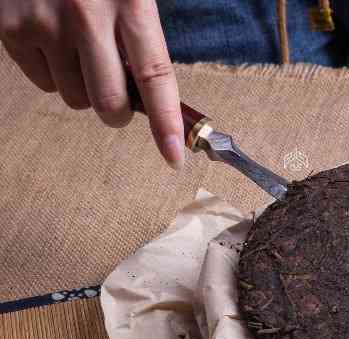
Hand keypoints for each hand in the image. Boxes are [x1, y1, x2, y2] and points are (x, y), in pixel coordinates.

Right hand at [0, 0, 183, 168]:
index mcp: (131, 3)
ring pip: (74, 99)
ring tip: (81, 51)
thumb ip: (141, 37)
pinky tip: (55, 42)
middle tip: (117, 97)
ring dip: (84, 88)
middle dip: (117, 112)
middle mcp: (87, 16)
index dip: (166, 123)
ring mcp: (44, 23)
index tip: (176, 157)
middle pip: (109, 104)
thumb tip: (147, 94)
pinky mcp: (10, 29)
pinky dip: (54, 74)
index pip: (155, 77)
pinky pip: (43, 83)